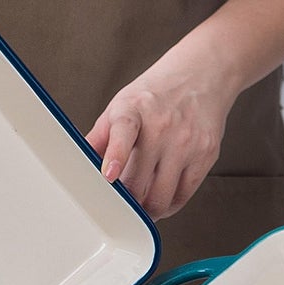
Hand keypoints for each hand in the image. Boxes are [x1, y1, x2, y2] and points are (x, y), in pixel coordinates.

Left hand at [86, 45, 242, 218]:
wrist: (201, 76)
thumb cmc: (157, 94)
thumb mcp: (122, 106)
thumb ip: (100, 136)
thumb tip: (77, 162)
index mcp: (134, 110)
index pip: (124, 132)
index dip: (115, 156)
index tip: (108, 175)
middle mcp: (162, 125)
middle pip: (139, 181)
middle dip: (126, 199)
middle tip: (119, 202)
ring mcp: (186, 142)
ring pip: (162, 196)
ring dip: (147, 208)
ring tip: (140, 204)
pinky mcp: (206, 154)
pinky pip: (184, 195)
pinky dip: (169, 205)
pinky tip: (161, 199)